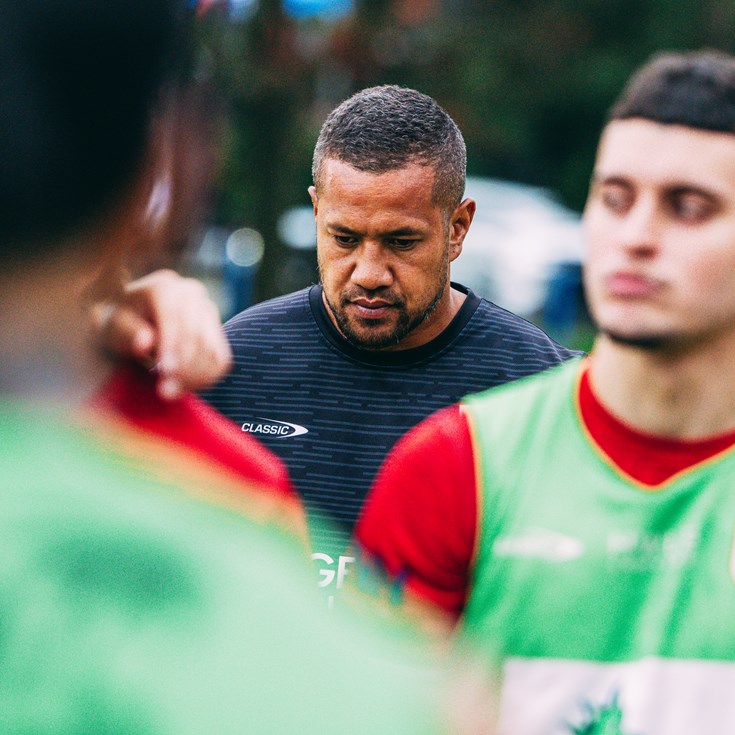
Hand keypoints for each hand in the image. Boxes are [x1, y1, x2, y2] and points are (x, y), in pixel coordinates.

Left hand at [90, 269, 231, 399]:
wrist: (136, 323)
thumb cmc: (120, 326)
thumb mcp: (113, 328)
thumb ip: (127, 333)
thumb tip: (145, 342)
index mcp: (163, 285)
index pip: (174, 316)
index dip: (171, 345)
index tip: (165, 371)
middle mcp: (191, 291)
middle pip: (196, 333)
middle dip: (182, 365)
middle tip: (165, 392)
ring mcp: (208, 309)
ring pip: (211, 347)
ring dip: (193, 375)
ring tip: (171, 392)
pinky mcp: (218, 330)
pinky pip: (220, 358)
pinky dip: (206, 377)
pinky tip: (184, 387)